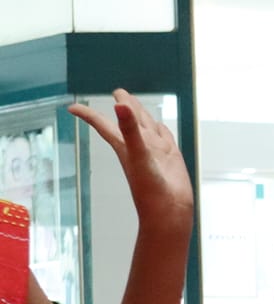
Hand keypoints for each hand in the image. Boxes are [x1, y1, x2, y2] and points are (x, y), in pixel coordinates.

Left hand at [69, 91, 192, 231]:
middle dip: (124, 104)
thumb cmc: (150, 190)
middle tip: (118, 92)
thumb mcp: (137, 155)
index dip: (88, 115)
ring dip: (142, 114)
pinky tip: (160, 126)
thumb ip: (129, 130)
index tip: (73, 107)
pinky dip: (162, 129)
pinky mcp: (171, 156)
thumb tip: (120, 106)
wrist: (169, 212)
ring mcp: (155, 150)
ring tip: (137, 104)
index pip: (103, 124)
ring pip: (147, 125)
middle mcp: (138, 145)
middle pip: (129, 119)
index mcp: (124, 144)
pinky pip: (165, 137)